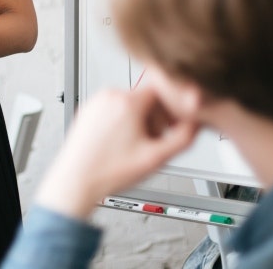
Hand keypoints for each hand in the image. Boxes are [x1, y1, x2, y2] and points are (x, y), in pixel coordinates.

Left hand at [34, 87, 198, 220]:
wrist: (75, 181)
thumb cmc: (107, 171)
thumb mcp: (156, 158)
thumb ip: (184, 138)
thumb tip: (197, 124)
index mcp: (126, 101)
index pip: (163, 90)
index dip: (174, 108)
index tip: (176, 122)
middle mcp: (109, 96)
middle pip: (146, 98)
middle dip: (157, 117)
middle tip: (158, 139)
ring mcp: (95, 103)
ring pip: (130, 103)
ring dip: (140, 120)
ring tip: (139, 144)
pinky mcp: (87, 111)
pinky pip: (113, 109)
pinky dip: (123, 122)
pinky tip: (122, 143)